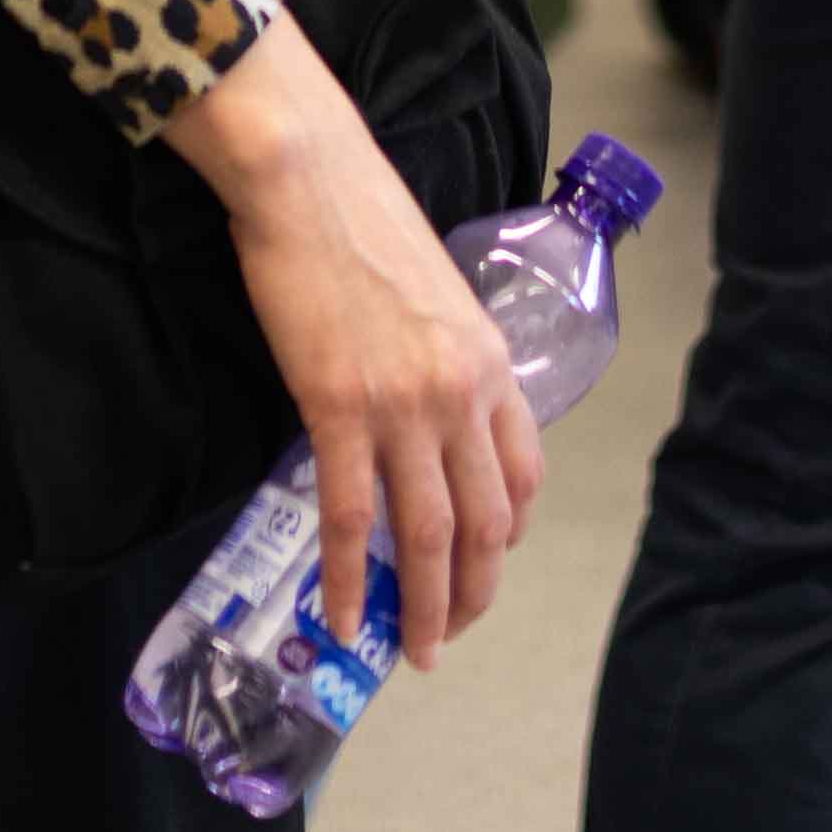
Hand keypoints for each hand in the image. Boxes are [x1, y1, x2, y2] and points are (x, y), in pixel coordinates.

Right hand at [168, 25, 542, 653]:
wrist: (309, 178)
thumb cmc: (362, 221)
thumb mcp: (434, 293)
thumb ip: (443, 358)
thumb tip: (422, 409)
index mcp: (487, 362)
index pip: (522, 474)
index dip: (507, 534)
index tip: (485, 564)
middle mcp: (461, 391)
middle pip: (485, 522)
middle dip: (473, 593)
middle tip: (448, 635)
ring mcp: (403, 404)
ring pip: (428, 535)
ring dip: (424, 607)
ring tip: (409, 652)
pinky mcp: (338, 407)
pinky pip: (351, 517)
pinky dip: (347, 579)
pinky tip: (340, 618)